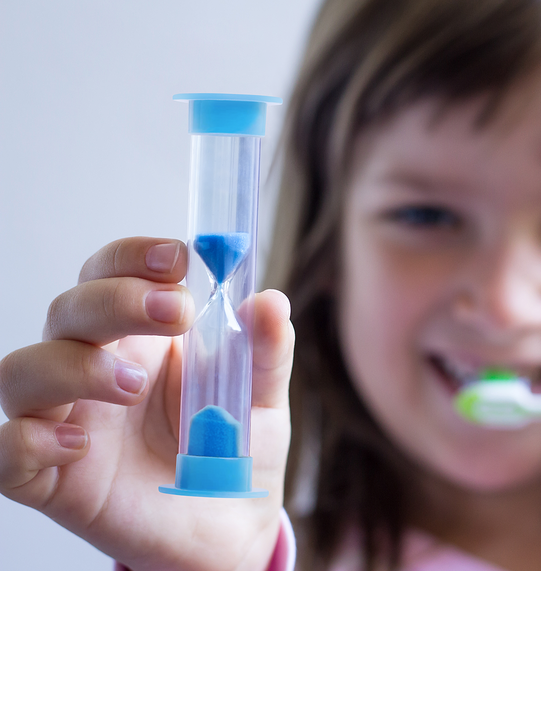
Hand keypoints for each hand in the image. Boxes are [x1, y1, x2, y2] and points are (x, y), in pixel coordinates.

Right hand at [0, 237, 293, 569]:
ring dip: (74, 366)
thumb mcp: (262, 398)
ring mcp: (69, 420)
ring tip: (133, 386)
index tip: (178, 258)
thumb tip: (271, 302)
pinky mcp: (54, 479)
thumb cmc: (234, 450)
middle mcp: (95, 369)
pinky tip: (79, 443)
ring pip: (23, 371)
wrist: (232, 526)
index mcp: (143, 337)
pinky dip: (28, 440)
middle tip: (176, 313)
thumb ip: (265, 351)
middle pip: (69, 309)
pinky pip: (7, 452)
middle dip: (116, 300)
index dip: (133, 257)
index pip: (113, 274)